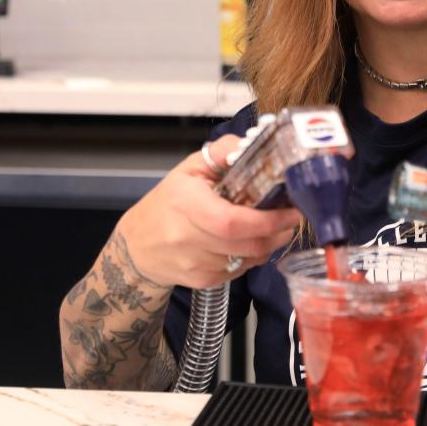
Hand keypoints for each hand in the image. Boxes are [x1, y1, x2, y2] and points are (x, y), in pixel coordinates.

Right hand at [116, 134, 301, 288]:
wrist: (135, 246)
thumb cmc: (167, 203)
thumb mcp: (189, 169)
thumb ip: (221, 152)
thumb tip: (249, 144)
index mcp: (185, 203)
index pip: (231, 221)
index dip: (266, 220)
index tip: (291, 211)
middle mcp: (186, 237)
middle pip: (245, 244)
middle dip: (276, 233)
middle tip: (291, 219)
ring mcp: (193, 263)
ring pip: (246, 259)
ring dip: (268, 245)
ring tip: (275, 229)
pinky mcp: (200, 281)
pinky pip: (238, 271)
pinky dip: (252, 258)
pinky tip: (250, 243)